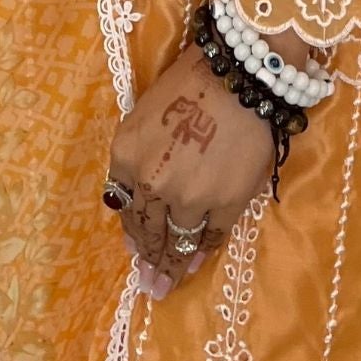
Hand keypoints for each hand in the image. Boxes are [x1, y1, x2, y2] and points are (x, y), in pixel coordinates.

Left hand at [105, 23, 311, 299]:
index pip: (123, 204)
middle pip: (146, 229)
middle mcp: (150, 182)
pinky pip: (208, 237)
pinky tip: (193, 266)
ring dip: (169, 266)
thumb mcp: (145, 116)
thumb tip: (134, 198)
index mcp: (126, 155)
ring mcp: (187, 197)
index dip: (130, 228)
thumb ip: (137, 158)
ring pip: (175, 240)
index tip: (132, 248)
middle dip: (146, 257)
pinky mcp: (223, 203)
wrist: (237, 74)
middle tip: (147, 282)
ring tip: (164, 286)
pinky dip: (200, 254)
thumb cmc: (189, 83)